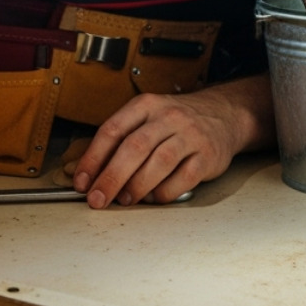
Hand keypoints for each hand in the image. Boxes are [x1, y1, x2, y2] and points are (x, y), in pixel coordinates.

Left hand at [71, 80, 269, 207]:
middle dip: (111, 177)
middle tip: (98, 199)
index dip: (93, 158)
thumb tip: (88, 173)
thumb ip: (120, 141)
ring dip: (137, 186)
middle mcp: (168, 117)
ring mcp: (190, 135)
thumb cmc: (176, 122)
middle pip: (134, 147)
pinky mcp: (208, 156)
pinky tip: (155, 198)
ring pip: (159, 162)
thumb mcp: (147, 118)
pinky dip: (165, 192)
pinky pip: (184, 178)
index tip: (82, 181)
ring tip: (125, 199)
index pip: (113, 130)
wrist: (223, 115)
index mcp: (146, 105)